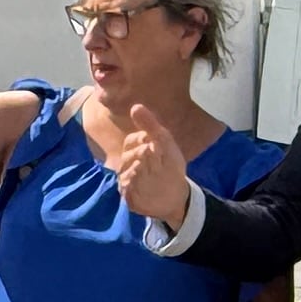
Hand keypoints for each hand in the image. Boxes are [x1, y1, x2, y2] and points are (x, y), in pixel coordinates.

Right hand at [107, 106, 191, 225]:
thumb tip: (135, 106)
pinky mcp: (127, 194)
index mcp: (135, 149)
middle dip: (143, 154)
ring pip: (126, 170)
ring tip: (153, 169)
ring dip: (140, 168)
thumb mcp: (165, 143)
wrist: (175, 195)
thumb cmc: (169, 166)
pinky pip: (125, 186)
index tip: (156, 143)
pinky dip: (134, 182)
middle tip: (155, 154)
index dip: (143, 140)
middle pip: (129, 155)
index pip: (131, 141)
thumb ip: (150, 125)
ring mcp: (126, 179)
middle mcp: (127, 163)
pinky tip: (144, 179)